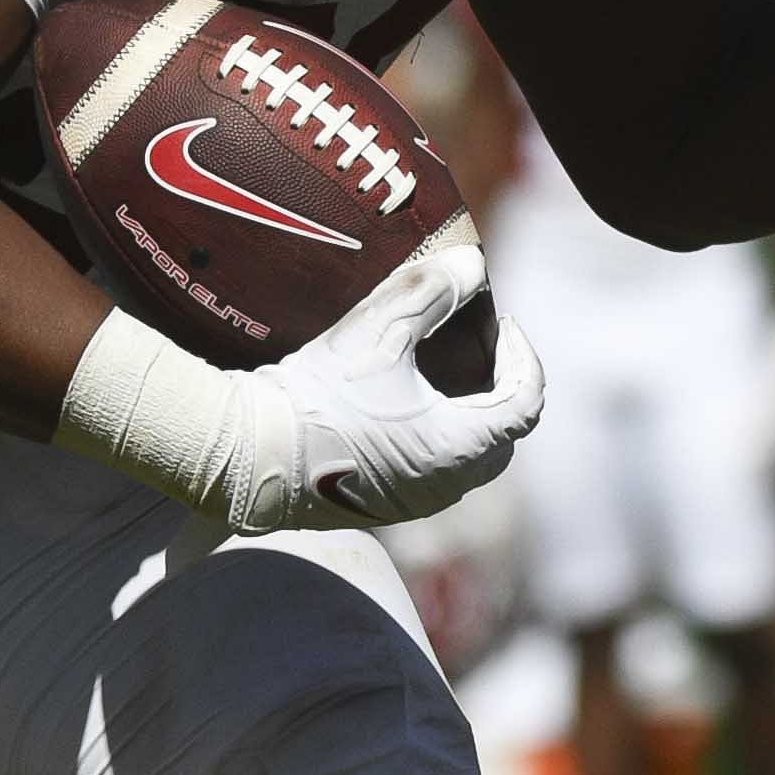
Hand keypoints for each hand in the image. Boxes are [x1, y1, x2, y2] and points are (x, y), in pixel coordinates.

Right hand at [256, 232, 547, 530]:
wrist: (249, 454)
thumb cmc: (317, 395)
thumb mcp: (378, 330)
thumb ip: (432, 291)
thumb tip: (472, 266)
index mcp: (458, 447)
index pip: (525, 403)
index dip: (523, 357)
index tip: (502, 324)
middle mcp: (446, 485)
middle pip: (502, 436)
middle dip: (501, 389)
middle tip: (482, 349)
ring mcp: (415, 503)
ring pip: (468, 460)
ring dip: (469, 418)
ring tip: (446, 376)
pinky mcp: (383, 508)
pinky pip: (432, 474)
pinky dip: (438, 439)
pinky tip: (406, 409)